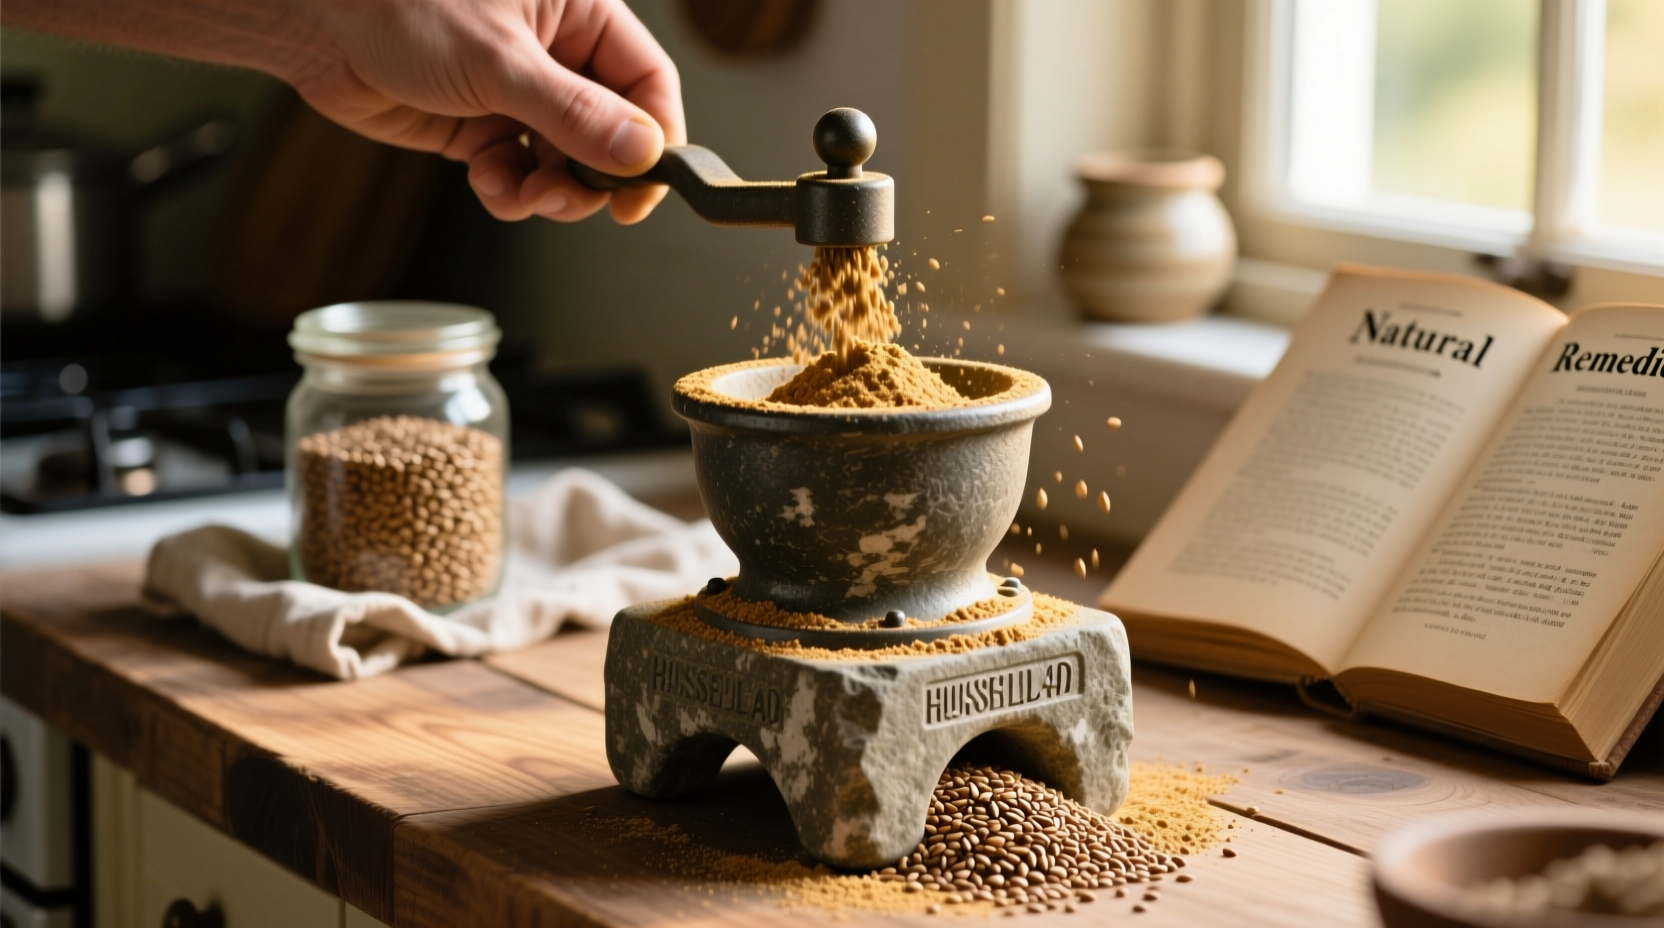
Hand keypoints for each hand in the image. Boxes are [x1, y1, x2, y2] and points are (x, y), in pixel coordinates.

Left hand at [286, 0, 684, 223]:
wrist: (314, 18)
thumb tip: (641, 153)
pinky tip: (488, 182)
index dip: (656, 139)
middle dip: (592, 175)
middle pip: (611, 133)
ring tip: (522, 192)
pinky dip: (510, 190)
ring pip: (566, 162)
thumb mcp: (498, 60)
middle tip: (569, 198)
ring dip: (550, 191)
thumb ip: (575, 113)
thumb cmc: (399, 3)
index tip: (645, 189)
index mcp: (578, 12)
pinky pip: (520, 173)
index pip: (647, 82)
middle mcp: (555, 53)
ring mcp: (518, 92)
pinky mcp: (481, 125)